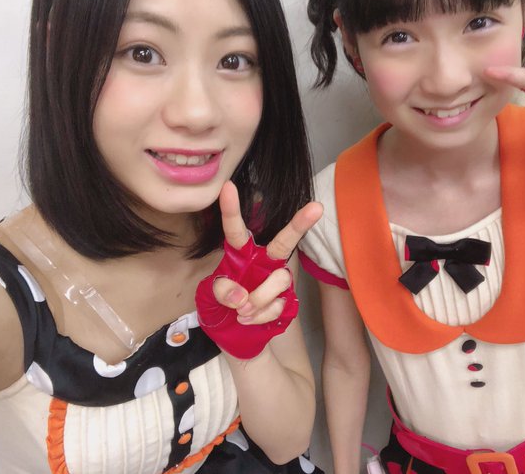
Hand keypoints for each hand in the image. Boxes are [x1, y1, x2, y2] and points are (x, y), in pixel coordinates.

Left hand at [195, 181, 322, 358]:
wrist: (235, 338)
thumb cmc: (220, 310)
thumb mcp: (208, 299)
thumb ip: (220, 290)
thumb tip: (241, 295)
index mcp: (240, 256)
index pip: (236, 231)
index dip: (231, 210)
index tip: (228, 187)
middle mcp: (263, 263)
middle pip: (284, 242)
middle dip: (300, 224)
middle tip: (316, 208)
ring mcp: (277, 282)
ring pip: (280, 279)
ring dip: (259, 298)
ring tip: (241, 312)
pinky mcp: (287, 301)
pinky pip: (279, 304)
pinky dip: (261, 316)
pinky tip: (249, 320)